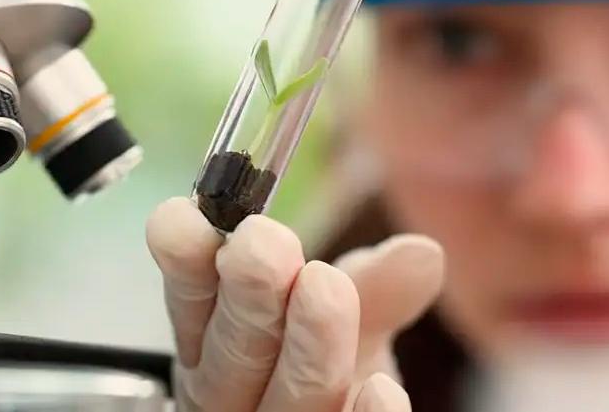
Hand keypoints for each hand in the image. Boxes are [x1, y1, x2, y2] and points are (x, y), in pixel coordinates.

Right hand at [146, 197, 443, 410]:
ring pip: (284, 402)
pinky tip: (383, 391)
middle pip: (230, 356)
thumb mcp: (347, 317)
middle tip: (262, 243)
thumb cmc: (327, 367)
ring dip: (305, 347)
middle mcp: (228, 395)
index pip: (191, 302)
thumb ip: (377, 286)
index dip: (187, 262)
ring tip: (326, 286)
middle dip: (247, 297)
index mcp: (214, 344)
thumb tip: (423, 253)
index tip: (184, 216)